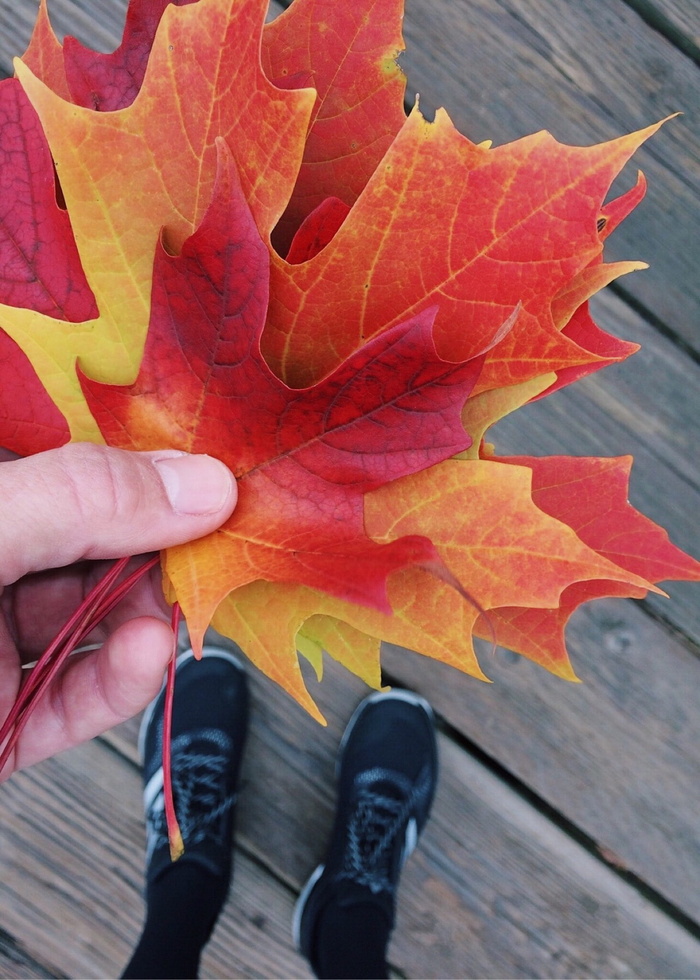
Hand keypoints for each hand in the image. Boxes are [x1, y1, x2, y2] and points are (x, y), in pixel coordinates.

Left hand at [0, 442, 236, 777]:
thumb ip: (80, 500)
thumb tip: (199, 485)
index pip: (73, 465)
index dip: (144, 465)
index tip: (213, 474)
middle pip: (95, 543)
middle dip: (157, 552)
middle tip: (213, 549)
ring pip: (97, 621)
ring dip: (147, 619)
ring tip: (175, 614)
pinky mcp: (5, 720)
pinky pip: (80, 696)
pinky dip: (124, 682)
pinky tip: (148, 657)